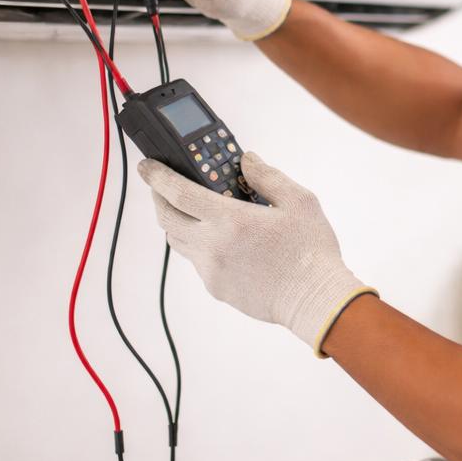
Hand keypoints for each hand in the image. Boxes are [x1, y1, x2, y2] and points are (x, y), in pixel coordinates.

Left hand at [138, 153, 377, 355]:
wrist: (314, 300)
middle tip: (161, 185)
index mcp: (230, 220)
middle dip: (158, 198)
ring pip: (178, 241)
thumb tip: (246, 160)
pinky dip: (198, 243)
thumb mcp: (299, 201)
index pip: (178, 193)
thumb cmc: (310, 251)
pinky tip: (218, 238)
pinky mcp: (216, 288)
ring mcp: (211, 270)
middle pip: (167, 219)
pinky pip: (197, 260)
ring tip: (187, 209)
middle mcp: (212, 246)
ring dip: (176, 221)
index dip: (158, 177)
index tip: (147, 166)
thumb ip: (268, 176)